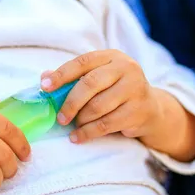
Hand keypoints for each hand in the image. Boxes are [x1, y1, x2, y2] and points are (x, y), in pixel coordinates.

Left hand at [40, 50, 161, 143]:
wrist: (150, 109)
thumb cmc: (116, 91)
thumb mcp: (98, 79)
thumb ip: (73, 78)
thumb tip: (43, 78)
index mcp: (111, 56)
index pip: (82, 62)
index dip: (61, 75)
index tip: (44, 87)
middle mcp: (126, 68)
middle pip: (90, 84)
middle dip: (70, 103)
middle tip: (60, 117)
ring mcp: (135, 89)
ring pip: (97, 107)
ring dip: (80, 119)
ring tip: (73, 125)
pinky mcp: (138, 110)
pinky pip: (106, 124)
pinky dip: (88, 132)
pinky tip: (78, 137)